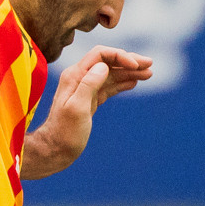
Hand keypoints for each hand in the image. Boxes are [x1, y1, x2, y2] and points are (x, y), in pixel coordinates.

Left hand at [23, 46, 153, 178]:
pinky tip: (134, 82)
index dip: (120, 56)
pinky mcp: (90, 100)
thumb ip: (88, 85)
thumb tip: (103, 66)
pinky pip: (109, 86)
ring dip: (129, 72)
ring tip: (149, 73)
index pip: (100, 55)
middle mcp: (79, 78)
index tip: (136, 66)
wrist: (55, 150)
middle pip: (107, 62)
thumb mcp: (76, 109)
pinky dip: (122, 83)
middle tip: (150, 64)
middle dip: (129, 61)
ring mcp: (85, 89)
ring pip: (111, 74)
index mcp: (75, 76)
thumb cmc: (64, 133)